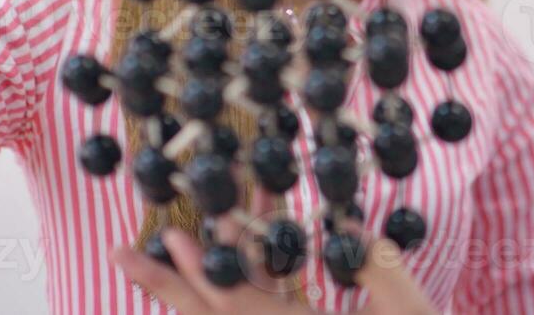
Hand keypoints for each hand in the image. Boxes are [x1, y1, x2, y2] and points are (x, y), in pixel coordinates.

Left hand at [111, 226, 438, 314]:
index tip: (176, 234)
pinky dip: (234, 297)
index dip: (207, 270)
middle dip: (168, 285)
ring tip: (157, 255)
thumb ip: (382, 270)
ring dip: (194, 289)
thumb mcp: (411, 311)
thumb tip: (347, 227)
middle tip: (122, 253)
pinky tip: (221, 277)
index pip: (241, 304)